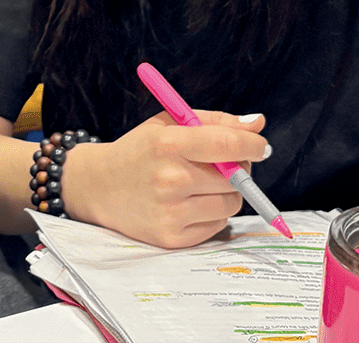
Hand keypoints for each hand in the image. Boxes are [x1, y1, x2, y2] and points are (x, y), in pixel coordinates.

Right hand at [60, 110, 270, 248]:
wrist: (98, 186)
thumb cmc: (138, 151)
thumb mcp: (168, 123)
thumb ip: (215, 121)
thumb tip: (258, 124)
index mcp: (168, 143)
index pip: (227, 143)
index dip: (253, 144)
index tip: (260, 146)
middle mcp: (170, 179)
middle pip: (235, 177)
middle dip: (239, 168)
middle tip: (224, 164)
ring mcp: (171, 211)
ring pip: (231, 204)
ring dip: (227, 193)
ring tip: (202, 184)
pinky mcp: (172, 237)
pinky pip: (217, 226)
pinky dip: (212, 213)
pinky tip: (190, 203)